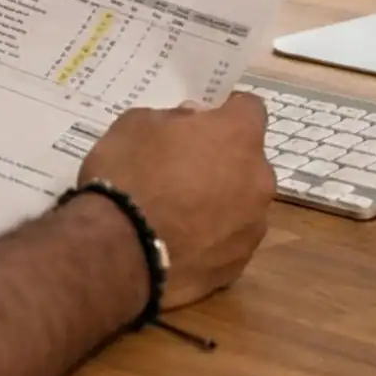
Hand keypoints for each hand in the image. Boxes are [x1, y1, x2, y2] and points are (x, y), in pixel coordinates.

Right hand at [78, 94, 274, 310]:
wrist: (117, 251)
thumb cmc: (127, 174)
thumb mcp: (137, 124)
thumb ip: (174, 119)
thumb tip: (191, 123)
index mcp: (239, 135)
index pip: (250, 108)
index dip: (226, 112)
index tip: (203, 122)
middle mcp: (258, 180)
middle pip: (249, 161)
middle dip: (224, 161)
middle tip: (184, 170)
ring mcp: (252, 227)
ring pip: (242, 205)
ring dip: (220, 203)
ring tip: (179, 215)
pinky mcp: (236, 267)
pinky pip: (228, 243)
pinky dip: (210, 241)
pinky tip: (178, 244)